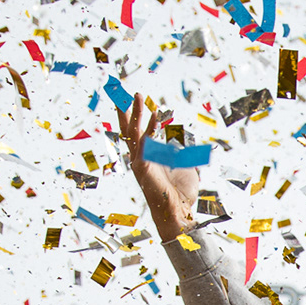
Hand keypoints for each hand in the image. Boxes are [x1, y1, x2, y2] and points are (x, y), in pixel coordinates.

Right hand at [117, 93, 199, 242]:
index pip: (137, 133)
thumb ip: (179, 154)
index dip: (135, 117)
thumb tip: (180, 145)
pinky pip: (146, 142)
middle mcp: (140, 157)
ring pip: (133, 131)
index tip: (133, 102)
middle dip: (126, 110)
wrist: (178, 212)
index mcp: (147, 157)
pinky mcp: (143, 166)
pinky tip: (156, 114)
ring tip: (137, 96)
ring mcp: (139, 161)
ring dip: (136, 112)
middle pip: (128, 129)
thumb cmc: (180, 193)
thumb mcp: (183, 167)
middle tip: (122, 93)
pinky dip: (151, 127)